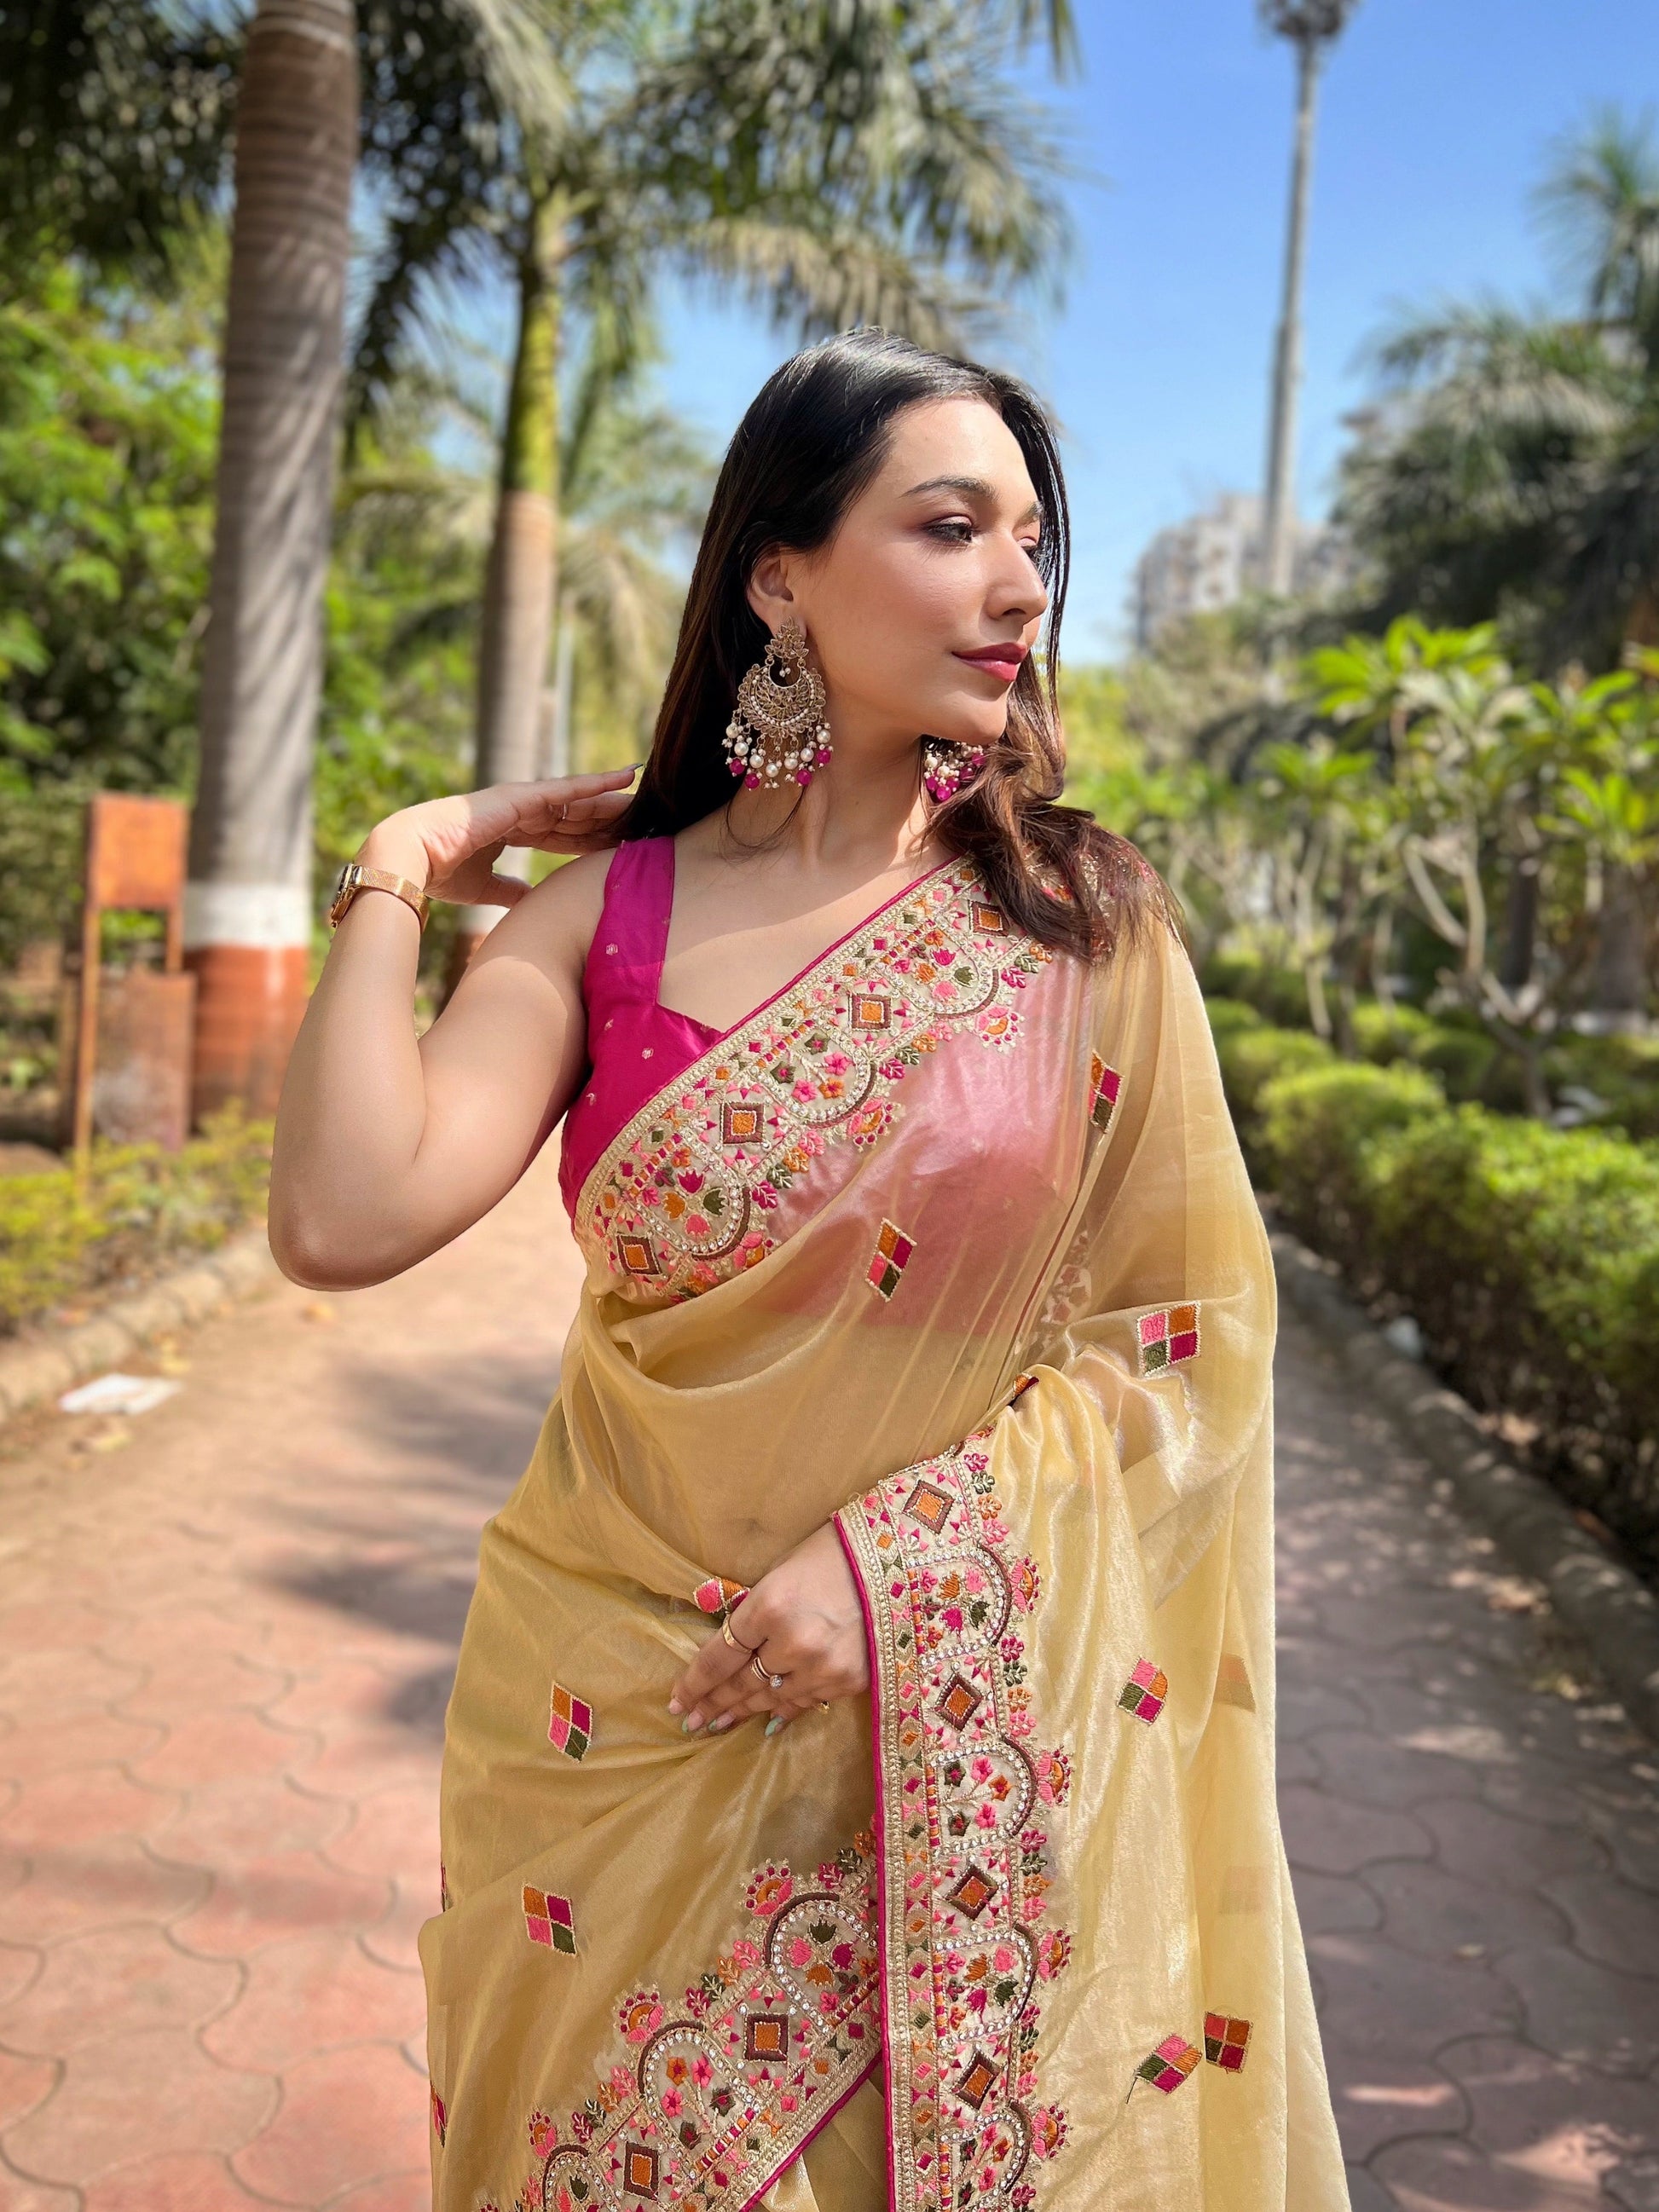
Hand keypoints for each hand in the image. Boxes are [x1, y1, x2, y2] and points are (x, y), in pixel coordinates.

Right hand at [356, 769, 637, 908]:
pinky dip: (598, 782)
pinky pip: (568, 789)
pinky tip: (626, 777)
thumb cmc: (440, 872)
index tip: (622, 845)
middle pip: (578, 817)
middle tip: (648, 821)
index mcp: (513, 830)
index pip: (564, 836)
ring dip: (613, 801)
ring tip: (648, 800)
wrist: (412, 858)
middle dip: (610, 820)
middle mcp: (522, 811)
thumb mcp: (486, 888)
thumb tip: (530, 902)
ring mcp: (522, 800)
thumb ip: (510, 891)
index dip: (593, 840)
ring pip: (580, 802)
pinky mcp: (521, 796)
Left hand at [669, 1524, 867, 1736]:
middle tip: (690, 1721)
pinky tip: (765, 1722)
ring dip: (742, 1712)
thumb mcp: (783, 1571)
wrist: (903, 1561)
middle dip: (712, 1703)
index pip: (720, 1655)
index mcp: (770, 1606)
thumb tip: (731, 1646)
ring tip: (718, 1724)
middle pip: (741, 1682)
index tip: (677, 1700)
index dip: (695, 1682)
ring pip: (771, 1699)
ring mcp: (823, 1667)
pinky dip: (783, 1711)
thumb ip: (756, 1610)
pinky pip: (806, 1703)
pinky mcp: (850, 1682)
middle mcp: (793, 1643)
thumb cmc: (835, 1552)